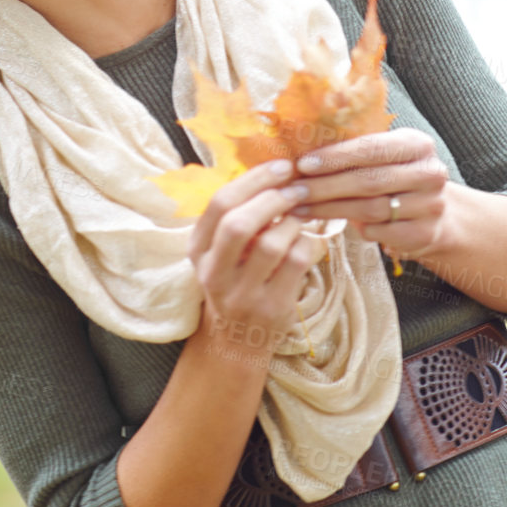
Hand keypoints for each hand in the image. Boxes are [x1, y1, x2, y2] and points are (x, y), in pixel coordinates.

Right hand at [187, 160, 328, 354]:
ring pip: (272, 244)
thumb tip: (274, 170)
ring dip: (294, 221)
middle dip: (273, 198)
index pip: (219, 204)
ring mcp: (243, 294)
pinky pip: (297, 263)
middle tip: (297, 187)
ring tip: (301, 216)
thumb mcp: (220, 252)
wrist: (236, 340)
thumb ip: (236, 216)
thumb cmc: (235, 281)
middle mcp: (214, 273)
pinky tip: (309, 240)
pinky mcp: (273, 308)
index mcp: (198, 250)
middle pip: (239, 224)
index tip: (281, 166)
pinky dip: (309, 243)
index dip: (253, 180)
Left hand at [281, 128, 453, 264]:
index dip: (335, 157)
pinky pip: (378, 232)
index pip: (372, 148)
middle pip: (368, 181)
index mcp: (418, 144)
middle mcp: (430, 173)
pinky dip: (351, 228)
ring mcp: (430, 205)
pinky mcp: (424, 234)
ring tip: (300, 208)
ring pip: (369, 209)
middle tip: (295, 190)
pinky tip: (328, 223)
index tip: (303, 164)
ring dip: (329, 209)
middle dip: (325, 186)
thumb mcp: (385, 155)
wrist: (435, 213)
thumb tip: (300, 146)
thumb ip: (354, 149)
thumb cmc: (395, 176)